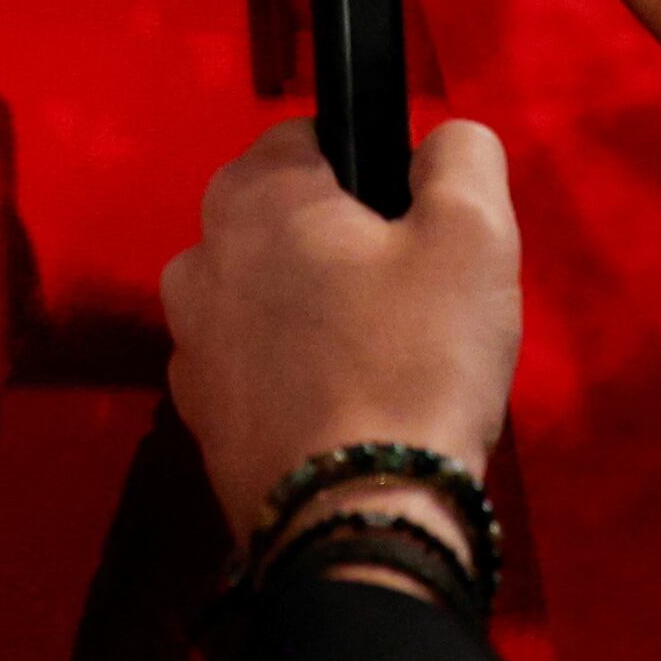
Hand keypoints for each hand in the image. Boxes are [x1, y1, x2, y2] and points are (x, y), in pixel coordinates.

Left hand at [164, 117, 520, 593]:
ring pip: (263, 297)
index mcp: (252, 196)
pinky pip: (253, 369)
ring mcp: (187, 347)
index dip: (370, 168)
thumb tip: (436, 144)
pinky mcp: (199, 423)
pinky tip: (347, 410)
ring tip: (383, 361)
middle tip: (412, 298)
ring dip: (311, 310)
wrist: (359, 523)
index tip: (415, 224)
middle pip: (281, 220)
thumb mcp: (473, 234)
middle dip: (338, 243)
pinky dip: (292, 375)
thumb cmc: (416, 361)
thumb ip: (459, 156)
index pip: (307, 137)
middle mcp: (197, 258)